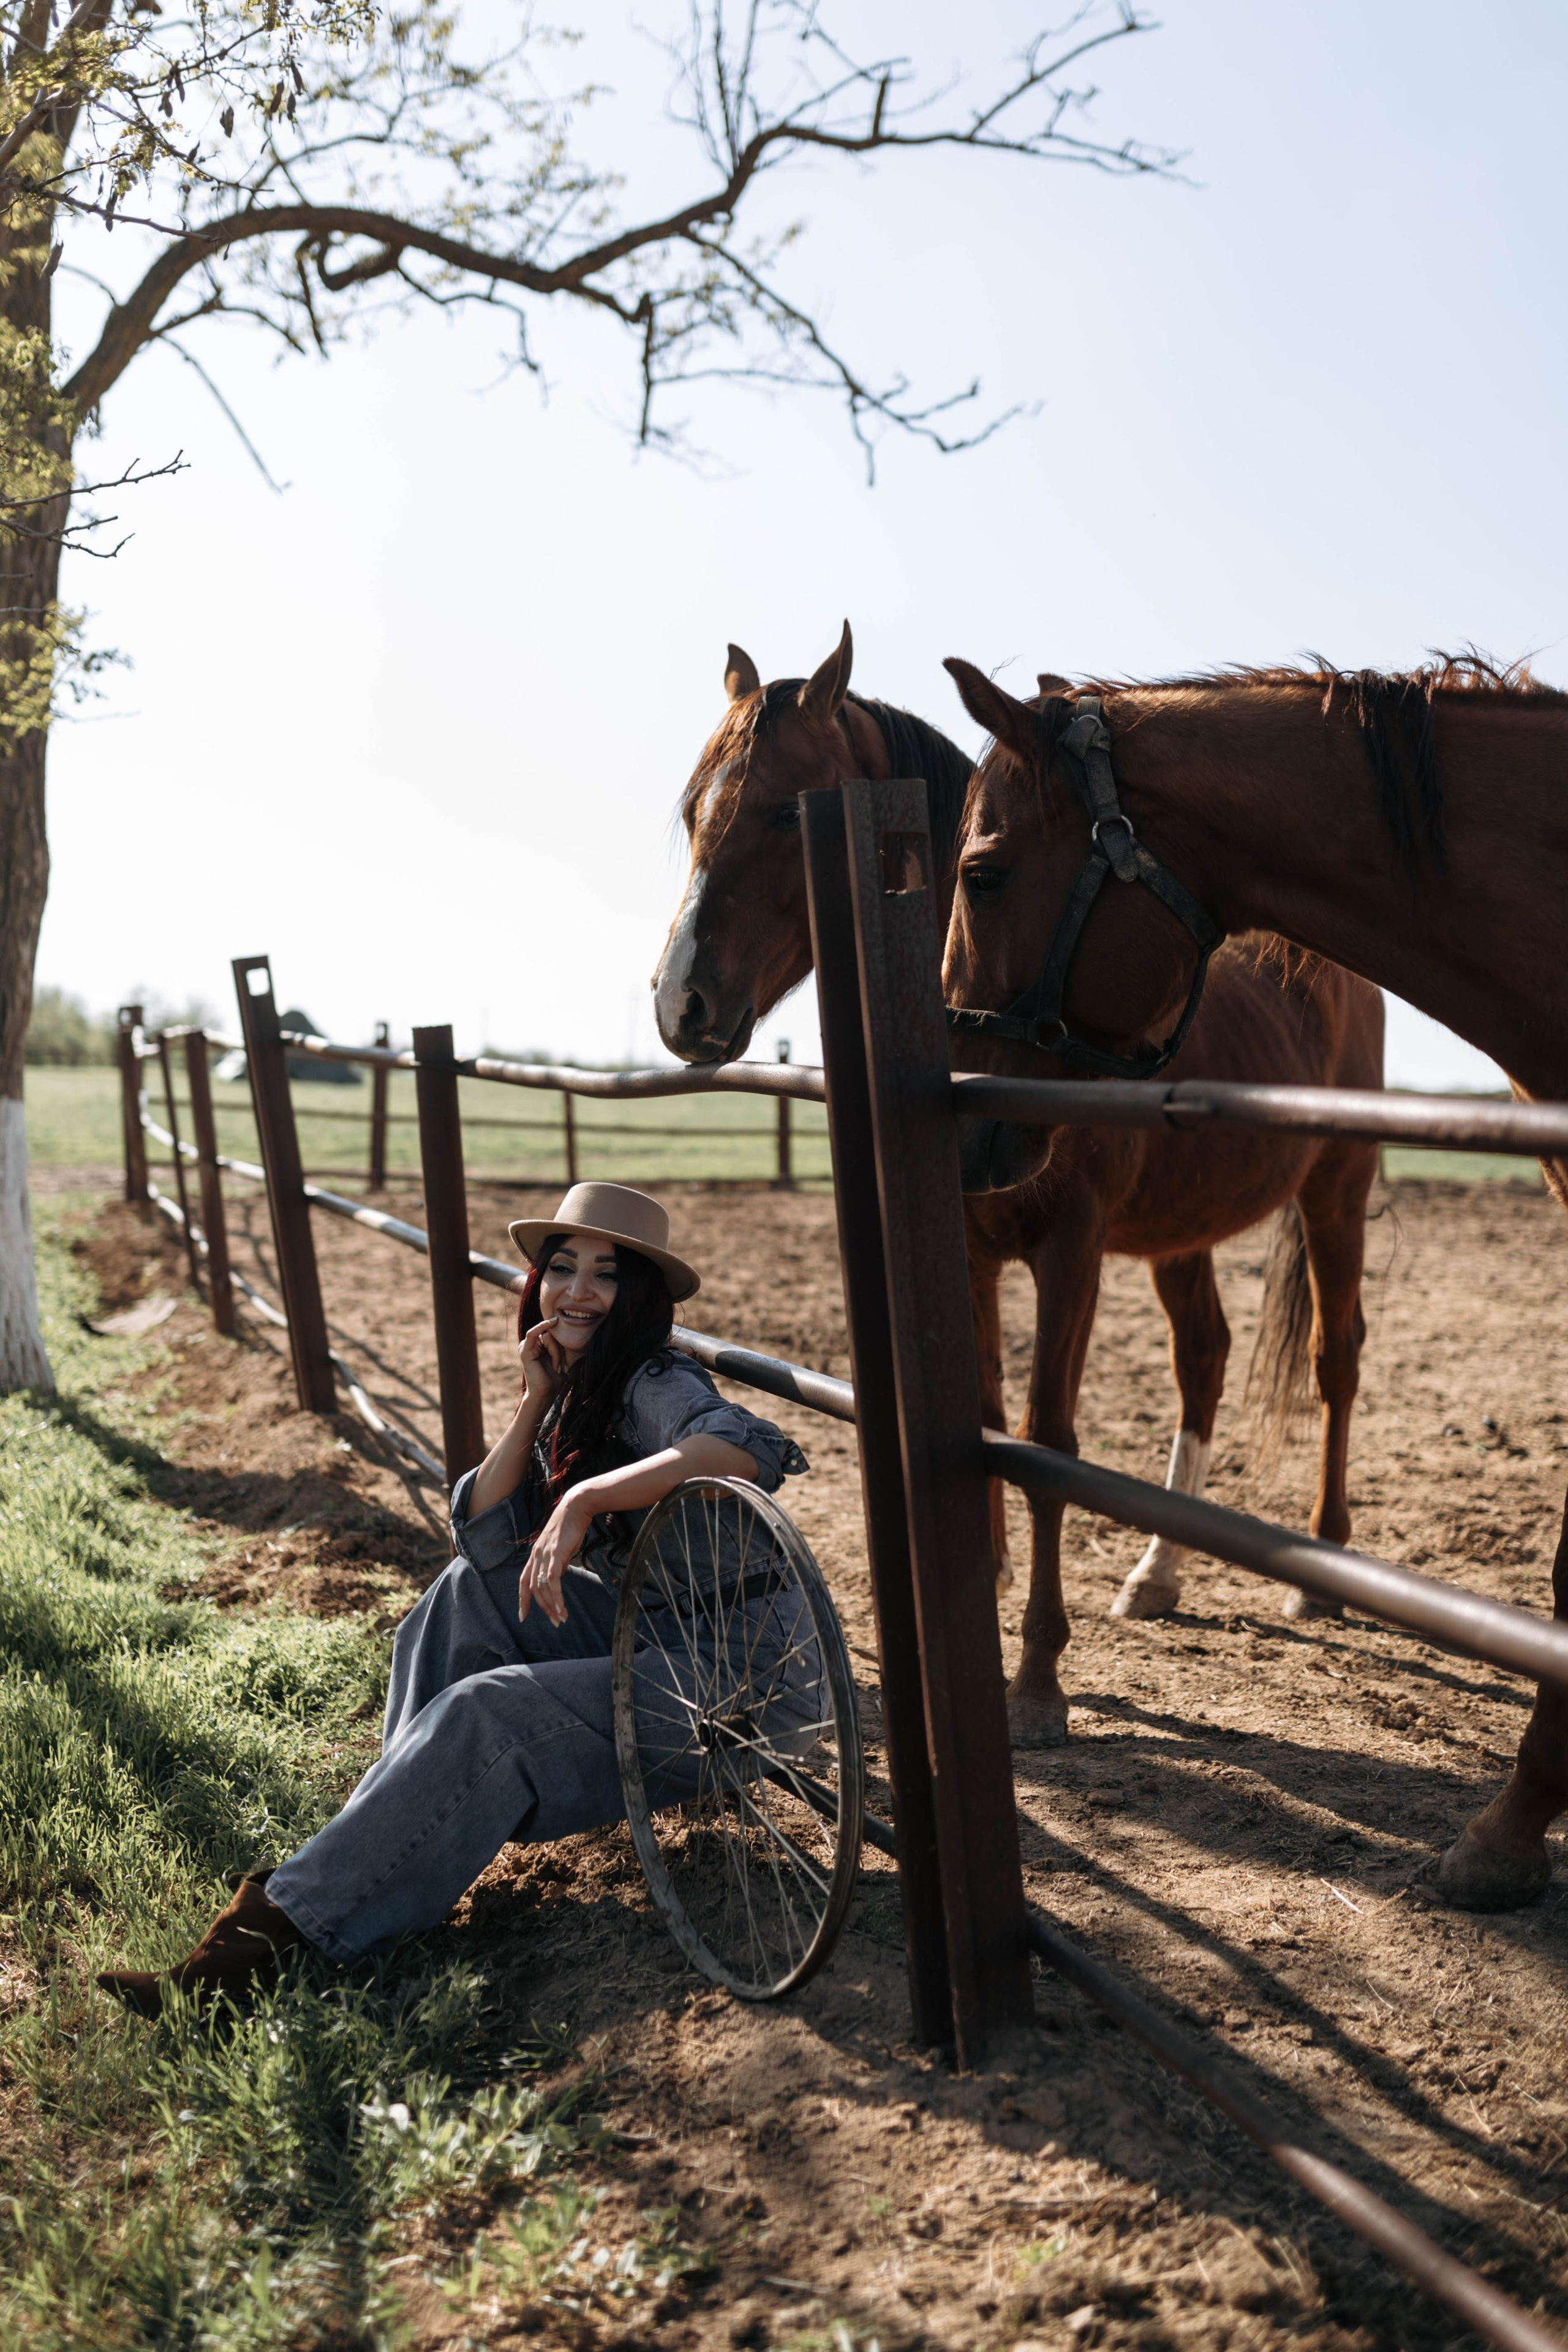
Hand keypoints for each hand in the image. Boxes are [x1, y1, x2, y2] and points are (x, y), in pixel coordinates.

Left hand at [518, 1487, 592, 1625]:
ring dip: (552, 1606)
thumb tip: (557, 1578)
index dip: (523, 1600)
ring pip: (542, 1587)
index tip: (524, 1616)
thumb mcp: (561, 1549)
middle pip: (533, 1588)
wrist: (577, 1506)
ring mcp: (544, 1555)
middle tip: (554, 1622)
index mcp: (535, 1555)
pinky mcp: (555, 1554)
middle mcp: (536, 1556)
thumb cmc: (571, 1527)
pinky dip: (556, 1596)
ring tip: (561, 1618)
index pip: (523, 1581)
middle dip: (542, 1608)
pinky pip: (552, 1581)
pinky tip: (562, 1607)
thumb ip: (557, 1564)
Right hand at [519, 1315, 566, 1408]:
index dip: (564, 1345)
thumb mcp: (563, 1358)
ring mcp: (526, 1346)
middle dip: (561, 1351)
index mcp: (539, 1345)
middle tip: (562, 1368)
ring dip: (557, 1353)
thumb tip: (577, 1329)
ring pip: (549, 1337)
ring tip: (557, 1367)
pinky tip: (552, 1322)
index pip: (555, 1335)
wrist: (546, 1394)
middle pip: (552, 1335)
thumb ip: (564, 1345)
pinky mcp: (524, 1350)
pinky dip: (543, 1327)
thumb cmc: (556, 1378)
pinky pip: (533, 1333)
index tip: (568, 1362)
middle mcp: (532, 1344)